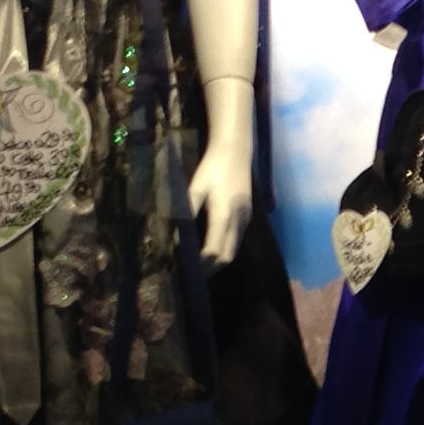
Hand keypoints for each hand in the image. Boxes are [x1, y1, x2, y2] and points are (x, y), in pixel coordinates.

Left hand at [190, 131, 253, 267]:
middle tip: (193, 274)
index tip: (186, 269)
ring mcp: (245, 220)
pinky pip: (237, 240)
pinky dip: (225, 249)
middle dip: (211, 268)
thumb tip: (175, 235)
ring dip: (219, 261)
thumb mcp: (195, 187)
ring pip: (234, 250)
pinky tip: (213, 247)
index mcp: (223, 216)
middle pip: (227, 257)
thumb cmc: (212, 167)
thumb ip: (186, 211)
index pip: (213, 251)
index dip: (201, 264)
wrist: (236, 150)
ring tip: (201, 264)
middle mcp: (238, 222)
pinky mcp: (248, 216)